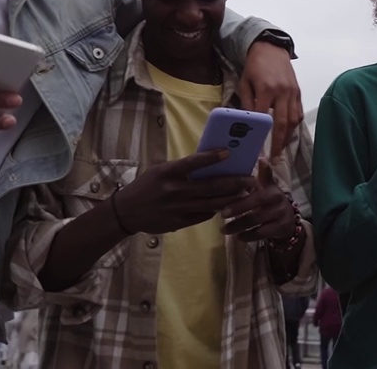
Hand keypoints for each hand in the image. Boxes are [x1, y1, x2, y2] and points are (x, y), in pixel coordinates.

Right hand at [113, 150, 256, 234]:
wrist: (126, 212)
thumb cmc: (146, 186)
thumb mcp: (159, 170)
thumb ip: (181, 169)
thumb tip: (209, 163)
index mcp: (168, 173)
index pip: (193, 163)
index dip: (211, 158)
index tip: (228, 153)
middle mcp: (174, 190)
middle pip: (210, 186)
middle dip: (234, 183)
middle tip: (250, 179)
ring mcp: (177, 208)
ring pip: (211, 203)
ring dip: (230, 198)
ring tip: (245, 193)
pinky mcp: (178, 223)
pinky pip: (203, 216)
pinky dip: (215, 210)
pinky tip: (227, 205)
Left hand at [220, 160, 298, 241]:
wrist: (288, 217)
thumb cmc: (271, 199)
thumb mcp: (268, 186)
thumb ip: (263, 174)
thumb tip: (262, 158)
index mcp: (273, 191)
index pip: (256, 197)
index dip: (241, 203)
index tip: (224, 206)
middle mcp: (278, 204)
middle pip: (255, 212)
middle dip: (238, 213)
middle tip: (222, 215)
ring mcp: (280, 217)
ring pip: (256, 224)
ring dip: (238, 227)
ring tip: (223, 230)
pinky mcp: (280, 229)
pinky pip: (261, 234)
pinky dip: (248, 236)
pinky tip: (238, 237)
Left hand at [239, 41, 302, 157]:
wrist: (272, 49)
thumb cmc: (255, 66)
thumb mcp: (245, 82)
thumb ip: (247, 102)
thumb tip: (247, 122)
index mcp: (267, 89)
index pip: (264, 116)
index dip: (261, 134)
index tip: (258, 148)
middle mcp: (282, 92)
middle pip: (283, 122)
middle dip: (279, 142)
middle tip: (275, 158)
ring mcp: (293, 92)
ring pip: (294, 120)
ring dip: (288, 136)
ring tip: (281, 149)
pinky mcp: (298, 92)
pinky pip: (298, 113)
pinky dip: (294, 125)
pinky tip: (288, 134)